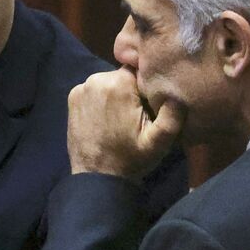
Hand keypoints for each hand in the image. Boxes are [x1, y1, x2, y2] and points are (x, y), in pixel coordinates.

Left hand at [67, 67, 184, 181]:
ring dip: (117, 94)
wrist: (98, 179)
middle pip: (123, 75)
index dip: (147, 86)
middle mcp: (97, 79)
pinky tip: (106, 119)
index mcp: (119, 83)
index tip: (150, 104)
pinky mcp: (72, 98)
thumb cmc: (131, 159)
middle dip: (132, 90)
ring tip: (122, 118)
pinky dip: (101, 99)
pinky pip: (95, 90)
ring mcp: (81, 88)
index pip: (140, 70)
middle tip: (138, 114)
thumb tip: (177, 92)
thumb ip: (172, 115)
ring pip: (109, 82)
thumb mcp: (159, 142)